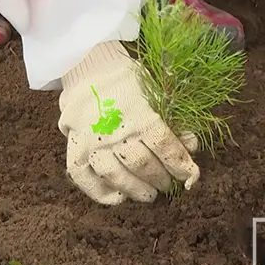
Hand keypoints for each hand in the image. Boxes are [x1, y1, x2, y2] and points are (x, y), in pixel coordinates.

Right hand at [58, 41, 199, 204]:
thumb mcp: (155, 92)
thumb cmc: (128, 82)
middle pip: (142, 165)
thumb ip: (173, 119)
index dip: (180, 165)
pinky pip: (84, 178)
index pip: (165, 146)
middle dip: (160, 179)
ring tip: (148, 195)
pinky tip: (118, 197)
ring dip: (136, 189)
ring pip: (116, 176)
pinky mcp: (73, 148)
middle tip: (168, 185)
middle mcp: (114, 129)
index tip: (189, 177)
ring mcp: (91, 141)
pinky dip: (101, 193)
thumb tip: (191, 145)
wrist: (89, 68)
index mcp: (139, 113)